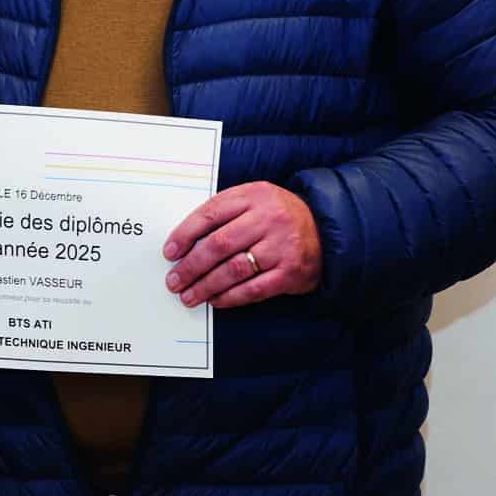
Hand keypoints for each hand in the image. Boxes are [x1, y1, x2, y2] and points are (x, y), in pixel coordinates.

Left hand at [162, 182, 321, 309]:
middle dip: (191, 266)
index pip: (210, 214)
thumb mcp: (254, 199)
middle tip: (174, 280)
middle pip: (218, 244)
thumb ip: (224, 212)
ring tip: (189, 295)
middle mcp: (268, 219)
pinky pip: (254, 289)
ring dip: (206, 285)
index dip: (185, 234)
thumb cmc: (279, 215)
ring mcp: (281, 247)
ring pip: (233, 269)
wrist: (326, 228)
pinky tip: (215, 300)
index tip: (169, 252)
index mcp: (254, 196)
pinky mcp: (290, 272)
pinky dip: (230, 297)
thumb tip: (185, 241)